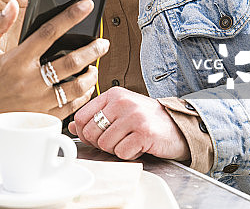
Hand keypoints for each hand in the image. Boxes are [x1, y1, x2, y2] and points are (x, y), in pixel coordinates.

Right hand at [0, 0, 108, 135]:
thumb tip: (13, 5)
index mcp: (16, 60)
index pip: (49, 33)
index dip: (70, 16)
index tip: (86, 5)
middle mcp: (29, 81)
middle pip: (70, 62)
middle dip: (92, 49)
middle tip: (102, 42)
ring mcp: (37, 102)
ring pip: (75, 87)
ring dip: (91, 75)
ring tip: (95, 66)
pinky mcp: (41, 118)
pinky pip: (70, 107)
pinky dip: (82, 97)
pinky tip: (85, 88)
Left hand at [68, 87, 189, 160]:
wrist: (177, 126)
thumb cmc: (146, 120)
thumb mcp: (119, 112)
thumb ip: (96, 117)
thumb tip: (72, 126)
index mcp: (113, 94)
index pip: (81, 116)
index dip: (83, 133)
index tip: (95, 137)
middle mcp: (122, 102)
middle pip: (91, 132)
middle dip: (100, 143)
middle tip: (116, 141)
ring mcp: (133, 116)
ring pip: (105, 144)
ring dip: (116, 149)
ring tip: (129, 141)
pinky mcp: (144, 132)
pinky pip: (121, 152)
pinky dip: (129, 154)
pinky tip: (138, 146)